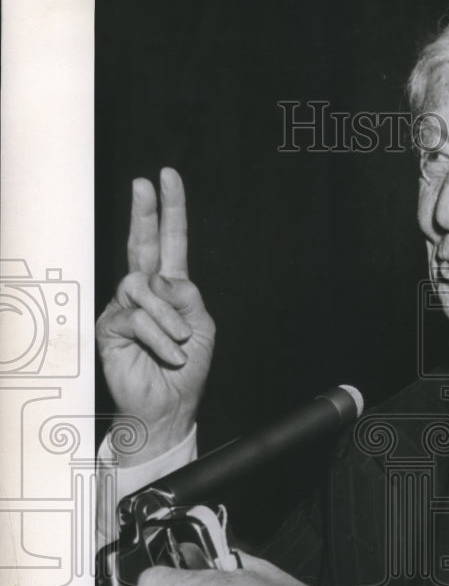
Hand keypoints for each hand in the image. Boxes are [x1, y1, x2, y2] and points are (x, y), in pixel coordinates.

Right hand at [96, 167, 214, 463]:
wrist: (168, 407)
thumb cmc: (185, 371)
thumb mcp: (201, 328)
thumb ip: (188, 298)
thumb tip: (166, 278)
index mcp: (171, 289)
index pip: (169, 243)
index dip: (170, 211)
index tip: (167, 178)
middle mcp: (145, 293)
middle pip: (142, 245)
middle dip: (145, 213)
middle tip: (145, 184)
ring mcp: (124, 308)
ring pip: (143, 287)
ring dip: (169, 317)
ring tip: (181, 343)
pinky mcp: (111, 327)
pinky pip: (137, 318)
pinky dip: (161, 338)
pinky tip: (170, 355)